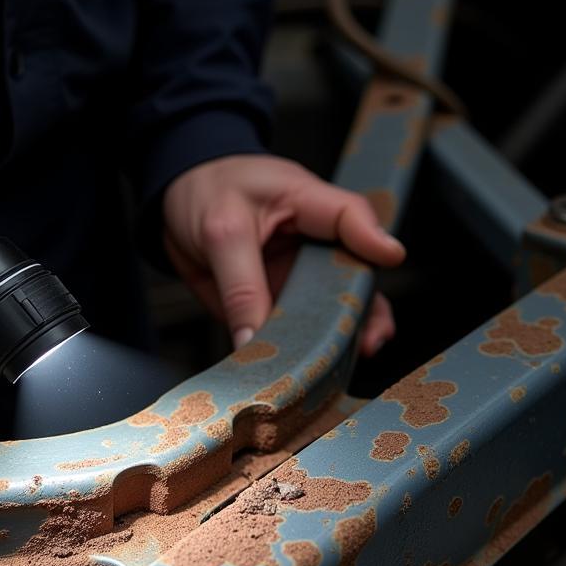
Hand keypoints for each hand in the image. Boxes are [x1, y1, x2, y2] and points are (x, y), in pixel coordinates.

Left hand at [162, 154, 404, 354]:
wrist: (175, 203)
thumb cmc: (206, 193)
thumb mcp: (219, 232)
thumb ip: (241, 287)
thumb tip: (252, 343)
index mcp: (306, 202)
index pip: (349, 214)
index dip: (372, 236)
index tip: (390, 257)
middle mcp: (314, 243)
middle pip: (355, 274)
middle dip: (367, 309)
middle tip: (369, 339)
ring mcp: (301, 276)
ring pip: (335, 310)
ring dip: (345, 337)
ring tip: (351, 359)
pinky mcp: (282, 304)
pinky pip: (301, 331)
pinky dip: (308, 353)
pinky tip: (315, 372)